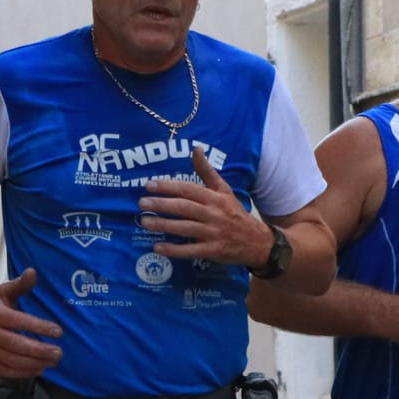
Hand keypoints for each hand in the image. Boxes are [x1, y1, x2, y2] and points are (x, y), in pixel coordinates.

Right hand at [0, 269, 63, 379]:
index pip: (19, 322)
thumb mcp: (3, 291)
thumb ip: (19, 285)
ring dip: (34, 363)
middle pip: (16, 345)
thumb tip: (33, 272)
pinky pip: (5, 371)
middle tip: (58, 353)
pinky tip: (38, 369)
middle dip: (39, 351)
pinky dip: (23, 373)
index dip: (39, 327)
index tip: (59, 332)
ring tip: (52, 362)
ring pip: (12, 360)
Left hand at [138, 147, 272, 266]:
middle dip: (161, 205)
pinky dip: (173, 250)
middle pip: (184, 207)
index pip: (188, 189)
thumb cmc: (234, 213)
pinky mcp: (212, 251)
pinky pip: (190, 250)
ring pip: (184, 228)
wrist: (257, 241)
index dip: (168, 187)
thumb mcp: (224, 190)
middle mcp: (213, 214)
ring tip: (144, 222)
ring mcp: (213, 233)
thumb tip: (196, 148)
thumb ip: (207, 171)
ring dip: (163, 225)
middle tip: (142, 203)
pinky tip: (157, 248)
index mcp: (215, 197)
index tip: (149, 185)